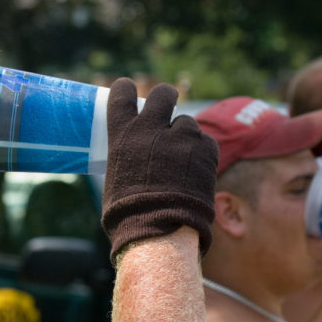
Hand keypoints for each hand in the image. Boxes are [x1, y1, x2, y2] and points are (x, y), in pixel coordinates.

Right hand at [101, 78, 218, 261]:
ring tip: (182, 162)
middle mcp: (152, 129)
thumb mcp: (115, 179)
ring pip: (187, 123)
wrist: (159, 232)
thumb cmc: (128, 215)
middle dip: (166, 98)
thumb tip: (130, 160)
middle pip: (163, 94)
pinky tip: (196, 172)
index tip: (129, 91)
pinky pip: (206, 142)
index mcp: (123, 134)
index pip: (122, 94)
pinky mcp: (205, 150)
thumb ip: (126, 159)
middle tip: (167, 110)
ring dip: (185, 136)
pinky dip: (202, 153)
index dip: (126, 90)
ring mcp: (181, 137)